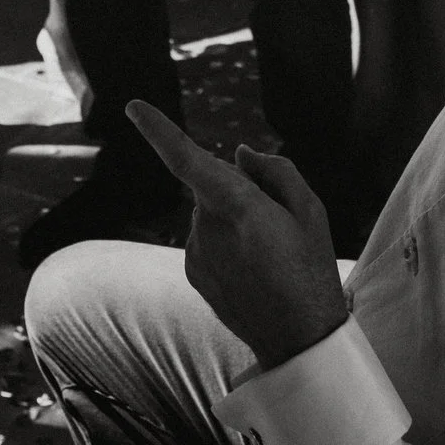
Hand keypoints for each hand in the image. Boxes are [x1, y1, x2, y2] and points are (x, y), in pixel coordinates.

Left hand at [130, 101, 347, 370]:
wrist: (298, 337)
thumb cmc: (310, 268)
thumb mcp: (311, 210)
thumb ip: (275, 170)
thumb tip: (240, 154)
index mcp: (238, 207)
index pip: (188, 160)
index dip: (159, 130)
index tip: (133, 107)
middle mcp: (207, 228)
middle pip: (214, 182)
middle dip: (240, 187)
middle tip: (278, 222)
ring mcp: (196, 252)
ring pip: (211, 210)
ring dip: (233, 217)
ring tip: (268, 252)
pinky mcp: (193, 270)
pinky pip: (206, 237)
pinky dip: (226, 241)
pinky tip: (253, 267)